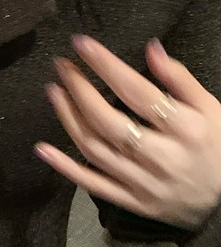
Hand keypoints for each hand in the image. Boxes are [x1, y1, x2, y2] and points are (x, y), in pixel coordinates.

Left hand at [33, 34, 220, 229]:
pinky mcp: (132, 202)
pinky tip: (43, 149)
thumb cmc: (217, 147)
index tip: (82, 44)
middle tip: (62, 66)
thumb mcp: (212, 110)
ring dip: (68, 119)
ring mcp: (143, 182)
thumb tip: (151, 48)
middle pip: (109, 121)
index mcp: (185, 128)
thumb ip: (181, 80)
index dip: (106, 66)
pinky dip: (65, 168)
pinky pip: (93, 185)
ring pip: (96, 150)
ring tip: (53, 92)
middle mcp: (161, 156)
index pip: (137, 91)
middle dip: (80, 90)